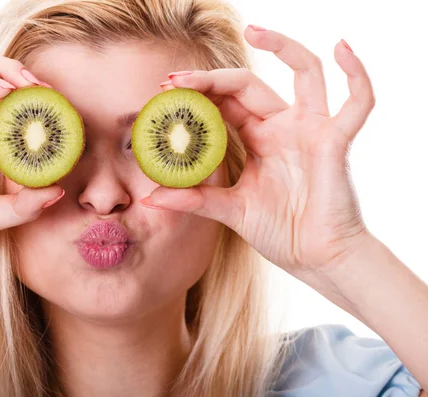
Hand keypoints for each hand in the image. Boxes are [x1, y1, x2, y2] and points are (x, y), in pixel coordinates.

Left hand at [141, 26, 374, 273]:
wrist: (316, 259)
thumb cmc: (280, 232)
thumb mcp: (229, 210)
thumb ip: (193, 200)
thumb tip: (148, 199)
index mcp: (258, 138)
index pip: (225, 101)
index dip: (197, 92)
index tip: (163, 93)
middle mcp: (283, 127)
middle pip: (249, 84)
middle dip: (212, 78)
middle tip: (174, 80)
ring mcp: (311, 130)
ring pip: (305, 72)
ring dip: (282, 46)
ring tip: (255, 28)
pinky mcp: (335, 142)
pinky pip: (355, 103)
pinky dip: (357, 75)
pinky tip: (343, 48)